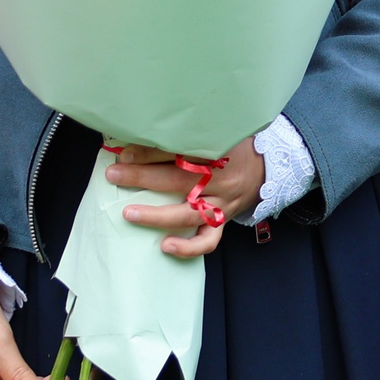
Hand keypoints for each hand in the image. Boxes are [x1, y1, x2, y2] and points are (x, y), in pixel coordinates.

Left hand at [108, 134, 260, 257]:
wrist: (265, 170)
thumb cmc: (235, 148)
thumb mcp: (219, 132)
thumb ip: (188, 133)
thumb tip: (144, 132)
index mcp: (219, 151)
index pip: (181, 151)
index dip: (151, 152)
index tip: (125, 153)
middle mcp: (221, 179)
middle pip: (180, 179)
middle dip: (143, 177)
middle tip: (114, 174)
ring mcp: (222, 203)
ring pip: (188, 213)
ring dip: (156, 215)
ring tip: (129, 213)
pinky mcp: (222, 222)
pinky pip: (207, 240)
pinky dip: (187, 247)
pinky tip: (165, 246)